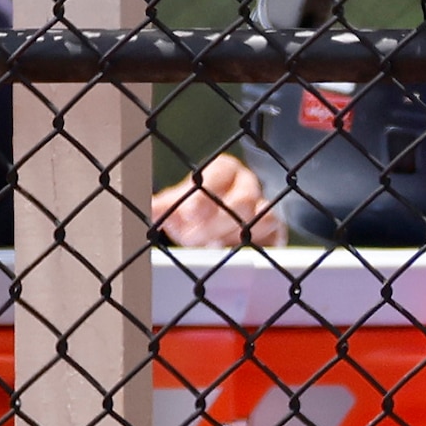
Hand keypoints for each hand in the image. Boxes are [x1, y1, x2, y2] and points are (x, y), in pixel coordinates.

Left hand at [151, 154, 280, 247]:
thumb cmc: (193, 217)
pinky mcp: (274, 231)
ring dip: (233, 236)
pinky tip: (231, 254)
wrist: (212, 238)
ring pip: (261, 217)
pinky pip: (273, 235)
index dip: (204, 193)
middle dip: (214, 222)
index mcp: (222, 171)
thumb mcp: (175, 208)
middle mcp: (246, 185)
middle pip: (242, 198)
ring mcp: (263, 207)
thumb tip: (150, 207)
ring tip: (209, 248)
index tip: (188, 213)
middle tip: (191, 238)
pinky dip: (253, 245)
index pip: (219, 172)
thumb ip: (164, 206)